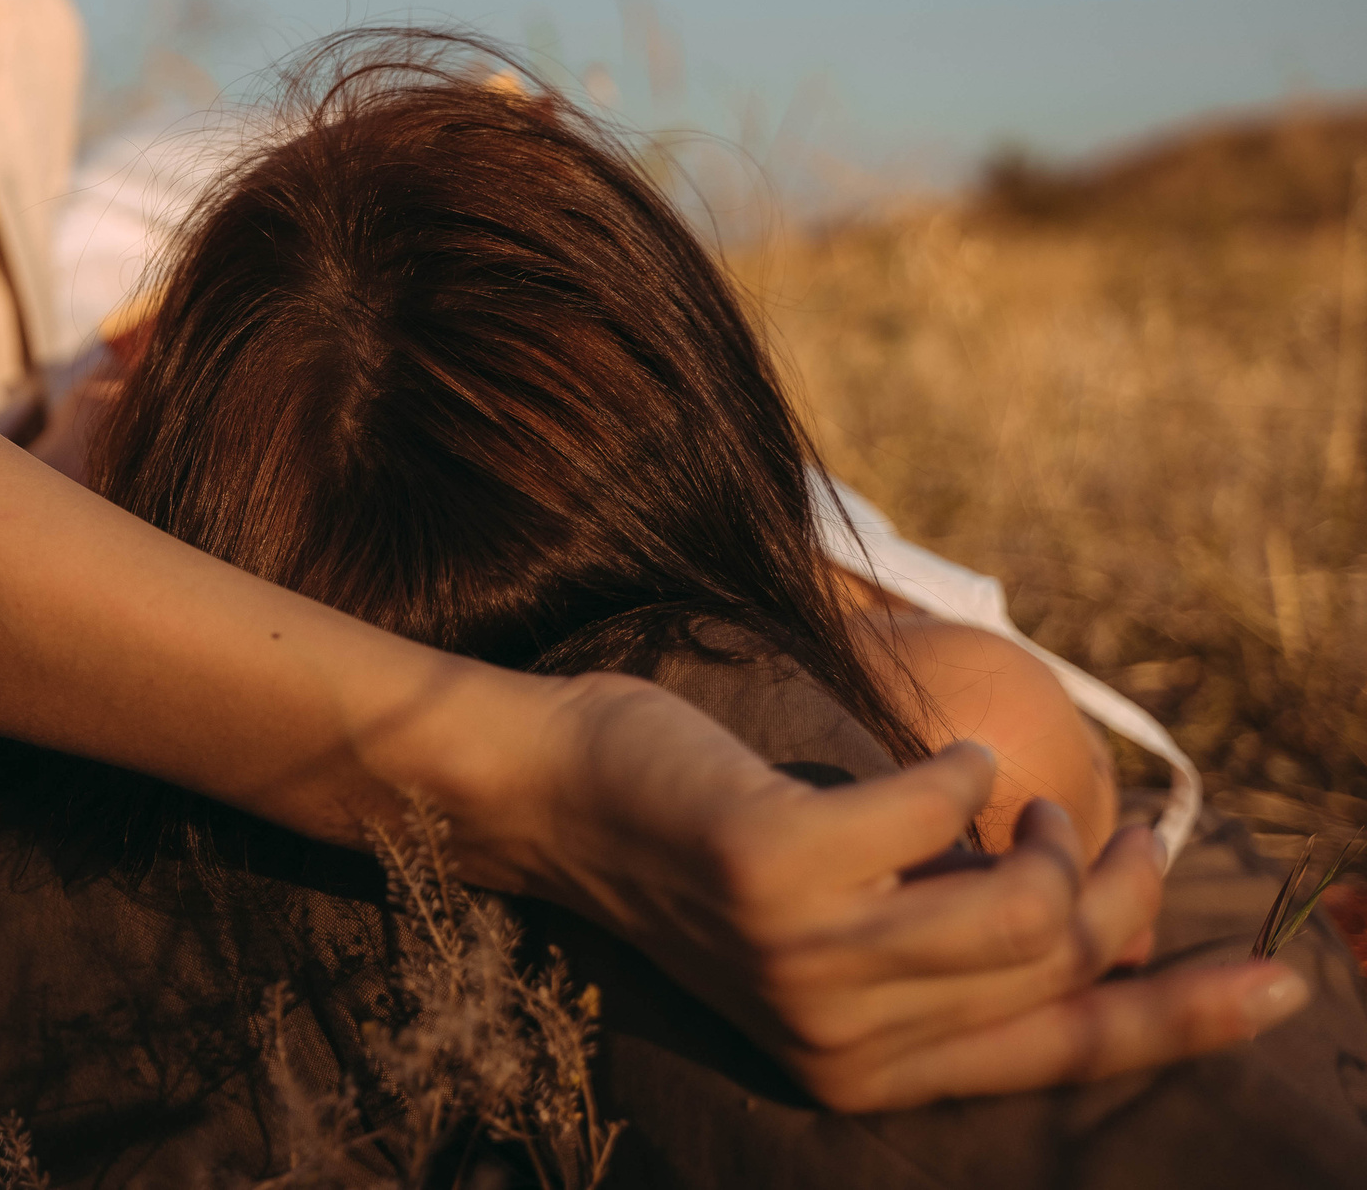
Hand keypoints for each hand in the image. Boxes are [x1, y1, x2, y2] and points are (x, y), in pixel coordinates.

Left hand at [485, 672, 1308, 1110]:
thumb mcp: (841, 936)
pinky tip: (941, 758)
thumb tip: (1098, 916)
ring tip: (1017, 797)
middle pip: (1064, 964)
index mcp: (869, 1071)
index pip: (1062, 1055)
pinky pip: (940, 810)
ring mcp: (807, 961)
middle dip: (1126, 884)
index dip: (1185, 1019)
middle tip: (1120, 825)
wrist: (548, 799)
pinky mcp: (778, 868)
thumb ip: (948, 951)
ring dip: (1050, 828)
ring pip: (1025, 904)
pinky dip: (961, 768)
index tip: (1281, 983)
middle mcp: (842, 1040)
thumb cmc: (706, 855)